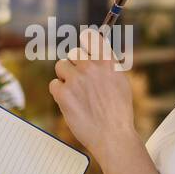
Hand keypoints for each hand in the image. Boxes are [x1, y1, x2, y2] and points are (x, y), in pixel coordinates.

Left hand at [49, 28, 135, 161]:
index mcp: (107, 62)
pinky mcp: (63, 94)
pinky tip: (70, 103)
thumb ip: (108, 65)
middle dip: (75, 65)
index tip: (85, 49)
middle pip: (73, 53)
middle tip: (81, 82)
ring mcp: (76, 80)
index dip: (86, 43)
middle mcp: (91, 67)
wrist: (113, 136)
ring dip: (65, 77)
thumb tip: (97, 52)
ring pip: (61, 66)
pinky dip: (59, 93)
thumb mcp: (121, 82)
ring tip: (76, 93)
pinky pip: (54, 84)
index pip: (90, 37)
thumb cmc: (118, 112)